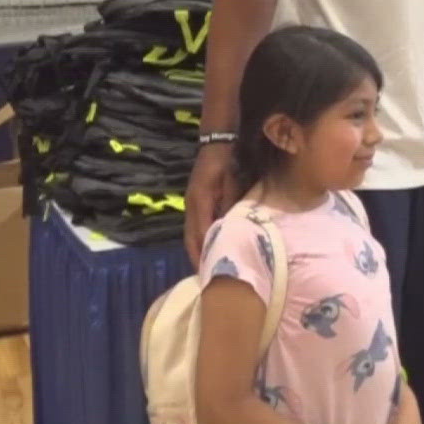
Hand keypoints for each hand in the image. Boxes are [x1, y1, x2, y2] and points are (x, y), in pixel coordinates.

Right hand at [184, 144, 238, 266]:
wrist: (215, 146)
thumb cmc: (226, 163)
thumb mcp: (232, 184)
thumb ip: (231, 206)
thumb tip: (233, 228)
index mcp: (201, 202)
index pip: (201, 233)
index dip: (205, 252)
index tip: (212, 270)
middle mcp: (191, 207)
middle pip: (191, 238)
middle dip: (197, 258)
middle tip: (207, 278)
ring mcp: (190, 206)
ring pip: (190, 235)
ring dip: (196, 252)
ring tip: (205, 269)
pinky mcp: (193, 204)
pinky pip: (193, 228)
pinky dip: (198, 241)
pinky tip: (206, 250)